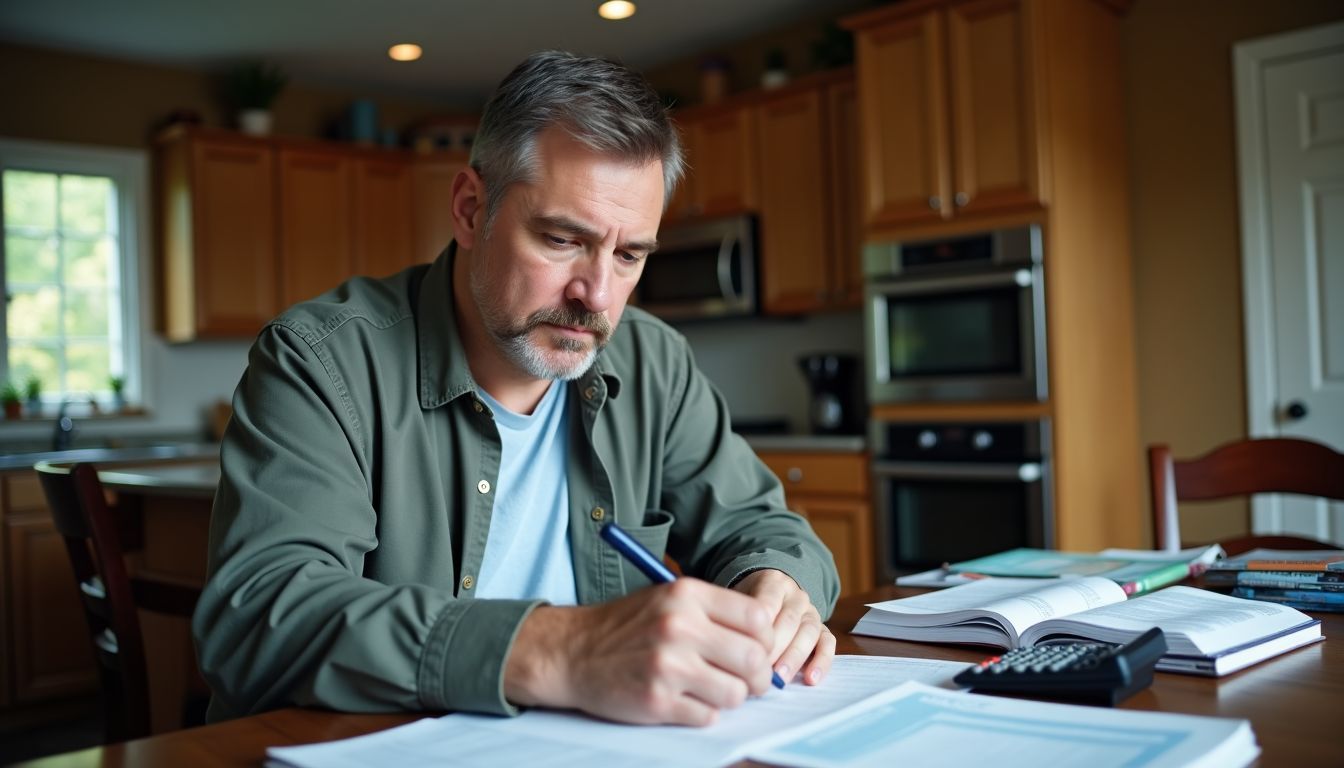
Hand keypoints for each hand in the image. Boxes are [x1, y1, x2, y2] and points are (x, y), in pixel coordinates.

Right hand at [504, 579, 775, 725]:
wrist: (573, 651)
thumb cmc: (627, 626)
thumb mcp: (669, 599)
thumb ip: (715, 614)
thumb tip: (766, 642)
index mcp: (687, 595)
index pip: (758, 618)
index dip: (765, 639)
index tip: (756, 650)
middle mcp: (680, 626)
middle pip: (754, 659)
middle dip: (757, 677)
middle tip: (747, 681)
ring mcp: (668, 665)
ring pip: (735, 693)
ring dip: (729, 697)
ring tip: (711, 690)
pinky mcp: (657, 700)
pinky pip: (708, 716)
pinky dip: (703, 713)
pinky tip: (685, 700)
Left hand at [731, 569, 834, 685]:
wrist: (770, 596)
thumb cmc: (747, 605)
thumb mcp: (737, 601)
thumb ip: (736, 617)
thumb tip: (734, 648)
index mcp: (773, 582)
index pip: (767, 603)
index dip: (760, 628)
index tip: (749, 650)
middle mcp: (796, 596)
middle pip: (789, 620)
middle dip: (776, 647)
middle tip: (762, 671)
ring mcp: (811, 612)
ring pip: (809, 632)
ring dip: (795, 657)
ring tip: (781, 678)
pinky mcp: (823, 629)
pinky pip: (828, 643)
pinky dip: (822, 661)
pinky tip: (811, 679)